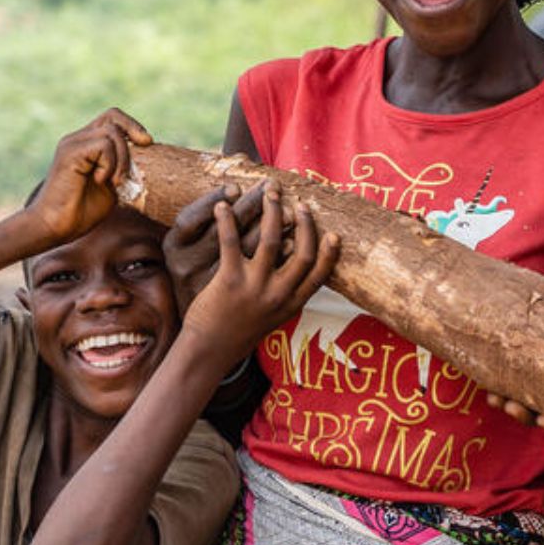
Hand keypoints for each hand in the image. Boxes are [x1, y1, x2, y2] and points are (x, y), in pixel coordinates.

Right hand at [29, 110, 149, 245]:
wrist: (56, 227)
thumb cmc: (82, 212)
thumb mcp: (111, 186)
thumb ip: (123, 167)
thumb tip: (144, 156)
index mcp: (86, 144)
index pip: (112, 118)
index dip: (132, 126)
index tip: (147, 143)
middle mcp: (77, 139)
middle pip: (113, 116)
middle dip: (133, 134)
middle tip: (132, 164)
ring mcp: (72, 144)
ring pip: (111, 132)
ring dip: (121, 159)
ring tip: (113, 181)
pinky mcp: (69, 152)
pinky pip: (103, 145)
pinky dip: (109, 164)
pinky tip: (99, 180)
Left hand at [181, 183, 338, 359]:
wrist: (210, 350)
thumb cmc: (240, 332)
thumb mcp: (272, 318)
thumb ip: (287, 296)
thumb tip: (298, 268)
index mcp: (291, 304)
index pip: (320, 275)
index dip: (329, 253)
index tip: (333, 233)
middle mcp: (278, 295)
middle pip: (302, 252)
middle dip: (305, 223)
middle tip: (301, 203)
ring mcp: (255, 287)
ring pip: (270, 240)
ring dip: (271, 211)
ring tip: (269, 193)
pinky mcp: (230, 280)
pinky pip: (231, 242)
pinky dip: (227, 220)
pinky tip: (223, 205)